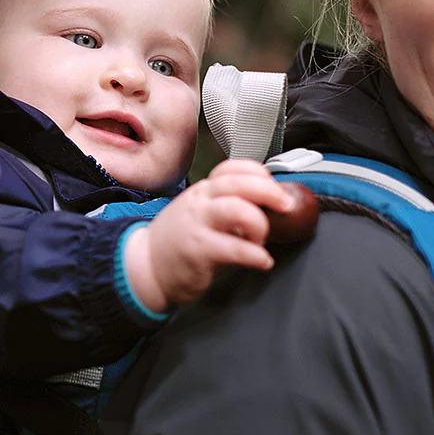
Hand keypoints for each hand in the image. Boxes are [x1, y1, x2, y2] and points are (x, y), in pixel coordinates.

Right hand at [121, 160, 312, 313]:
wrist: (147, 265)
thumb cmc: (180, 241)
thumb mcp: (200, 213)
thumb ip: (228, 204)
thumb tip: (268, 205)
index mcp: (203, 191)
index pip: (232, 168)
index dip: (260, 175)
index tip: (275, 189)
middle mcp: (200, 202)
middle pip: (239, 183)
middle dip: (270, 192)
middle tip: (286, 207)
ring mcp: (198, 224)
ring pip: (238, 210)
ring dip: (260, 225)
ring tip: (260, 241)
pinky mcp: (199, 250)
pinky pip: (236, 248)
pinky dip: (257, 256)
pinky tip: (262, 261)